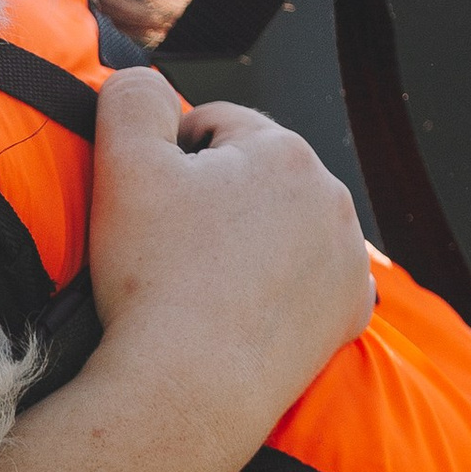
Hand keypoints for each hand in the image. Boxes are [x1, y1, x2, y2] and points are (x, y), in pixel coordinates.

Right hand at [87, 75, 372, 464]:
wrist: (188, 389)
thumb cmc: (153, 276)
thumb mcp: (121, 162)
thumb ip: (132, 96)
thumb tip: (146, 82)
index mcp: (283, 151)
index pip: (215, 125)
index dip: (168, 158)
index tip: (146, 205)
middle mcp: (332, 197)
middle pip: (255, 176)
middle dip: (215, 197)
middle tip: (169, 248)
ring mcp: (347, 260)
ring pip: (285, 226)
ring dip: (250, 239)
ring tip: (203, 282)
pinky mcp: (348, 315)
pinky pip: (311, 280)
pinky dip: (281, 286)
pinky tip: (244, 308)